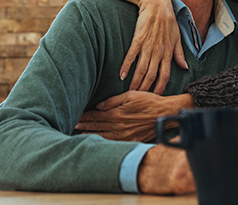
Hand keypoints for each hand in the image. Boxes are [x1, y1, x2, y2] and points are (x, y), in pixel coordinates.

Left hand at [75, 92, 193, 141]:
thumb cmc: (149, 101)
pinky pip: (113, 143)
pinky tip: (97, 142)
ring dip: (90, 135)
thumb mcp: (131, 95)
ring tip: (79, 135)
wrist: (165, 113)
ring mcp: (124, 135)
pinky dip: (103, 142)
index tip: (76, 115)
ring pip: (103, 136)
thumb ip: (113, 101)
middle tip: (73, 124)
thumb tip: (99, 106)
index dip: (85, 116)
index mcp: (117, 113)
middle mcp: (119, 126)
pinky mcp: (131, 140)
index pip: (96, 116)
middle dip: (84, 125)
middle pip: (97, 126)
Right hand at [118, 0, 187, 94]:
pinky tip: (121, 75)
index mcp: (169, 52)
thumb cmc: (168, 19)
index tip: (155, 98)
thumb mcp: (177, 36)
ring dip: (136, 82)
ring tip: (129, 93)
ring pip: (142, 68)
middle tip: (139, 100)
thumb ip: (179, 53)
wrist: (157, 2)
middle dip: (146, 89)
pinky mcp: (138, 38)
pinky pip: (132, 55)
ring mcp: (148, 45)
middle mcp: (159, 51)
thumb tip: (184, 67)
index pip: (166, 75)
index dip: (161, 87)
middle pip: (152, 75)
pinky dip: (126, 66)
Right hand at [138, 145, 237, 195]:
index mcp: (205, 137)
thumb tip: (232, 141)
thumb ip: (207, 140)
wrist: (141, 167)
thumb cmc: (167, 158)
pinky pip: (217, 186)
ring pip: (234, 174)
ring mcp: (192, 165)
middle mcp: (201, 149)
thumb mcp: (188, 143)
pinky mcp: (184, 181)